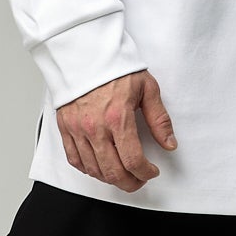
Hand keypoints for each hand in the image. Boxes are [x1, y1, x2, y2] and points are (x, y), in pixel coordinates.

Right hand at [57, 69, 177, 190]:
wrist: (85, 52)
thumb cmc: (115, 67)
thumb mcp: (147, 88)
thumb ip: (159, 119)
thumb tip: (169, 143)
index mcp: (117, 117)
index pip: (133, 160)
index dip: (145, 172)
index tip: (151, 171)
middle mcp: (95, 127)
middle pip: (112, 171)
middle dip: (130, 183)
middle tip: (139, 179)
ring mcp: (78, 129)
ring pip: (93, 169)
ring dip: (110, 179)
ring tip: (122, 175)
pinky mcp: (66, 127)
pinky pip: (74, 159)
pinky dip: (88, 169)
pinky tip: (99, 167)